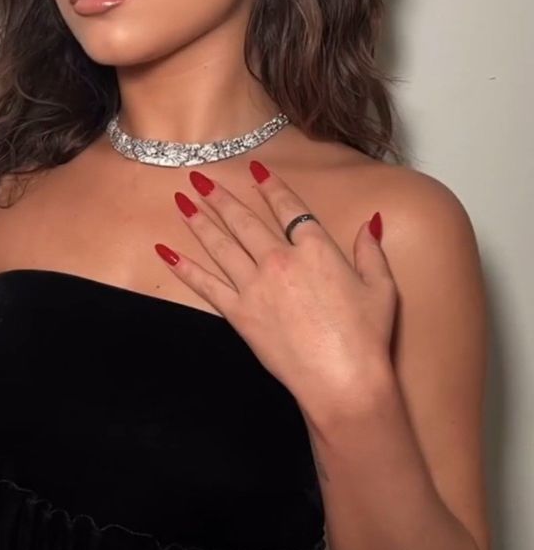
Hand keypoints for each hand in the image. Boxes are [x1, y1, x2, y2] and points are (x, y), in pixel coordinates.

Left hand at [153, 160, 398, 414]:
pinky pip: (206, 285)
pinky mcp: (240, 314)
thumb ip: (370, 251)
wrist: (343, 379)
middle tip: (199, 179)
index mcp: (316, 249)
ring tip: (181, 202)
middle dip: (220, 197)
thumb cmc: (366, 338)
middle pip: (244, 221)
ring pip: (221, 245)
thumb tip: (370, 222)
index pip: (288, 208)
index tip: (254, 169)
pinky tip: (167, 253)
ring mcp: (256, 286)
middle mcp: (281, 260)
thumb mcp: (381, 288)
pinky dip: (185, 268)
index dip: (270, 187)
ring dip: (199, 221)